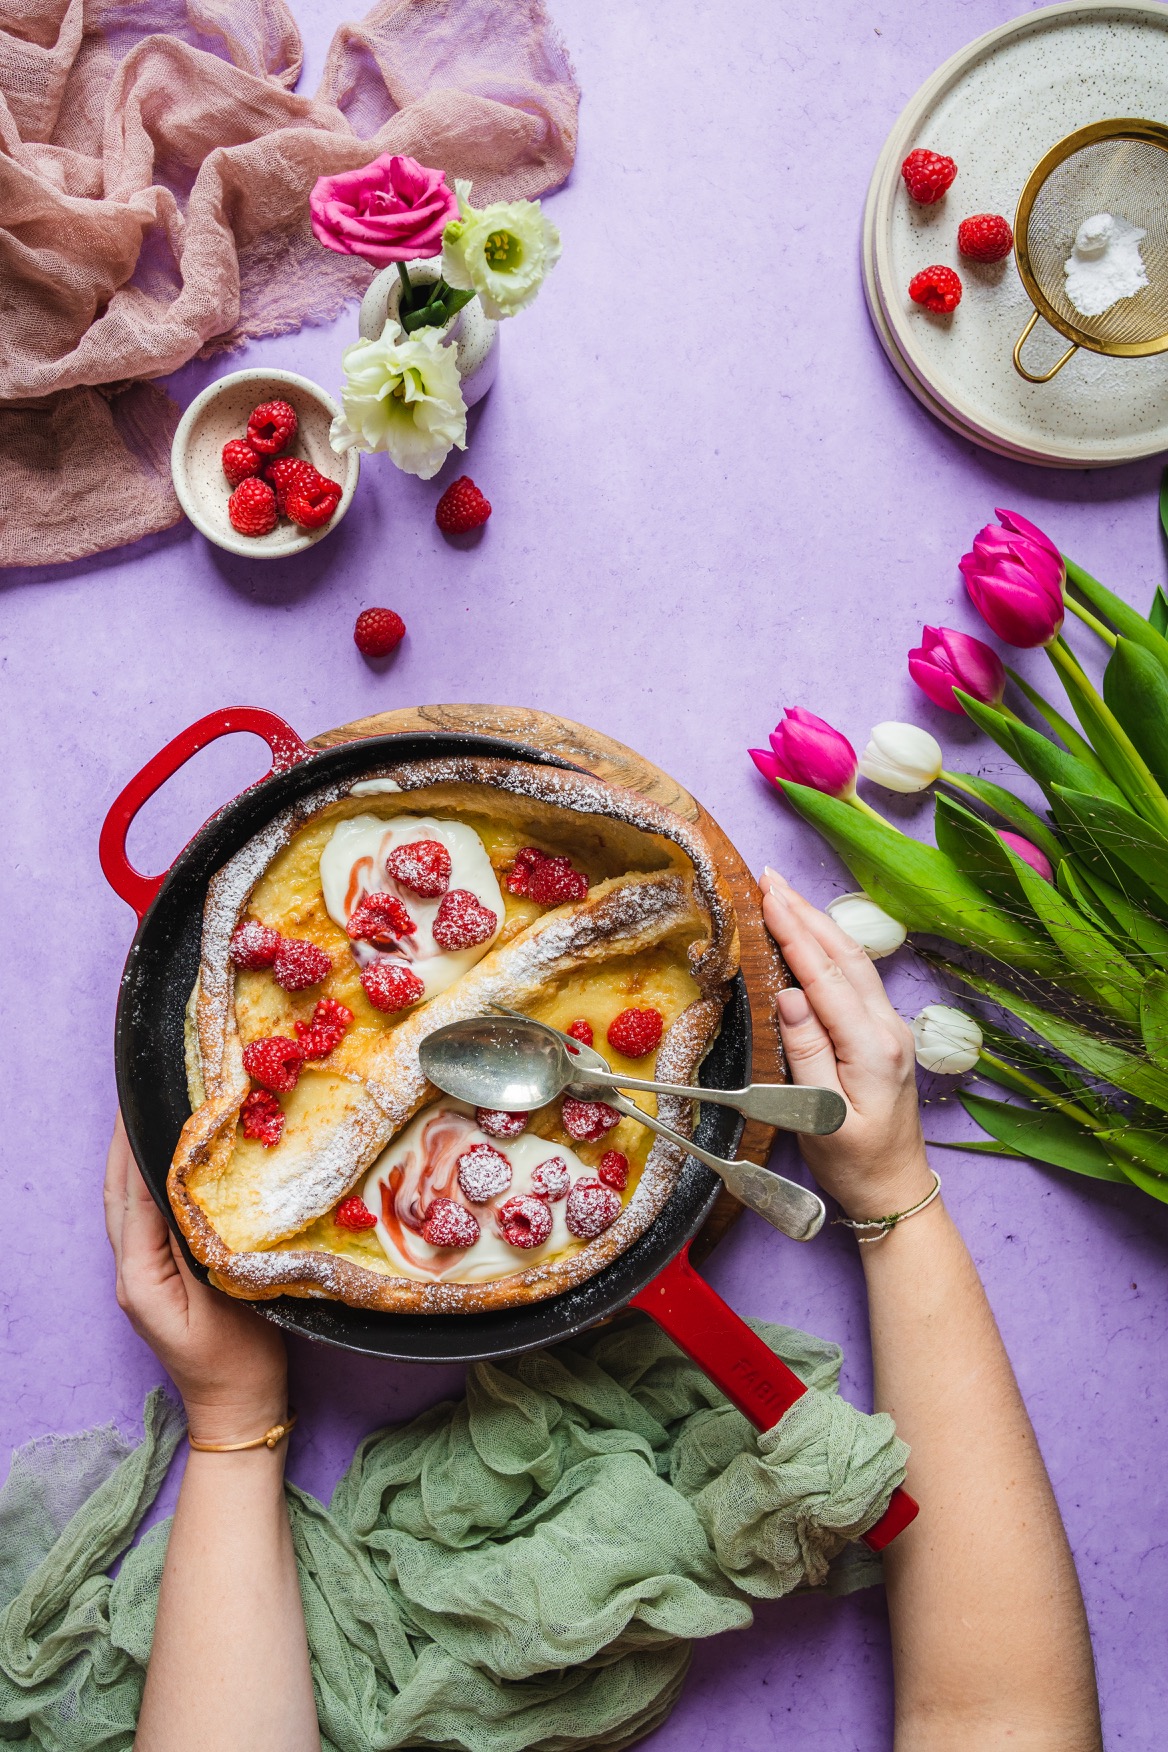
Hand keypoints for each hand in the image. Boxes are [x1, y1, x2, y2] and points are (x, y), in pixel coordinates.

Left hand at [104, 1113, 288, 1444]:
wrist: (239, 1408)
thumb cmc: (239, 1361)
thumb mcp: (225, 1298)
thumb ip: (200, 1243)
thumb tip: (185, 1187)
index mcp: (141, 1276)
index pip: (133, 1197)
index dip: (136, 1147)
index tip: (144, 1103)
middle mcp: (131, 1272)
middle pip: (117, 1195)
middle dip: (120, 1145)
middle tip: (133, 1097)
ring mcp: (142, 1277)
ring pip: (127, 1206)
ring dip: (130, 1161)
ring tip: (145, 1117)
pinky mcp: (158, 1278)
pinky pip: (146, 1221)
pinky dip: (148, 1186)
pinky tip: (167, 1166)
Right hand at [760, 869, 932, 1219]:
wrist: (896, 1189)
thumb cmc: (852, 1161)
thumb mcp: (819, 1116)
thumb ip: (807, 1053)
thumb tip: (790, 995)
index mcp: (871, 1046)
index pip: (825, 974)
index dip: (794, 930)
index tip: (767, 894)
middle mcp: (888, 1028)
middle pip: (844, 955)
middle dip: (805, 912)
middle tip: (769, 877)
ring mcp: (891, 1028)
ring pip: (854, 961)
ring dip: (818, 924)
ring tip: (785, 894)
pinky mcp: (885, 1034)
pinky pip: (857, 978)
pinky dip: (829, 948)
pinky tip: (812, 935)